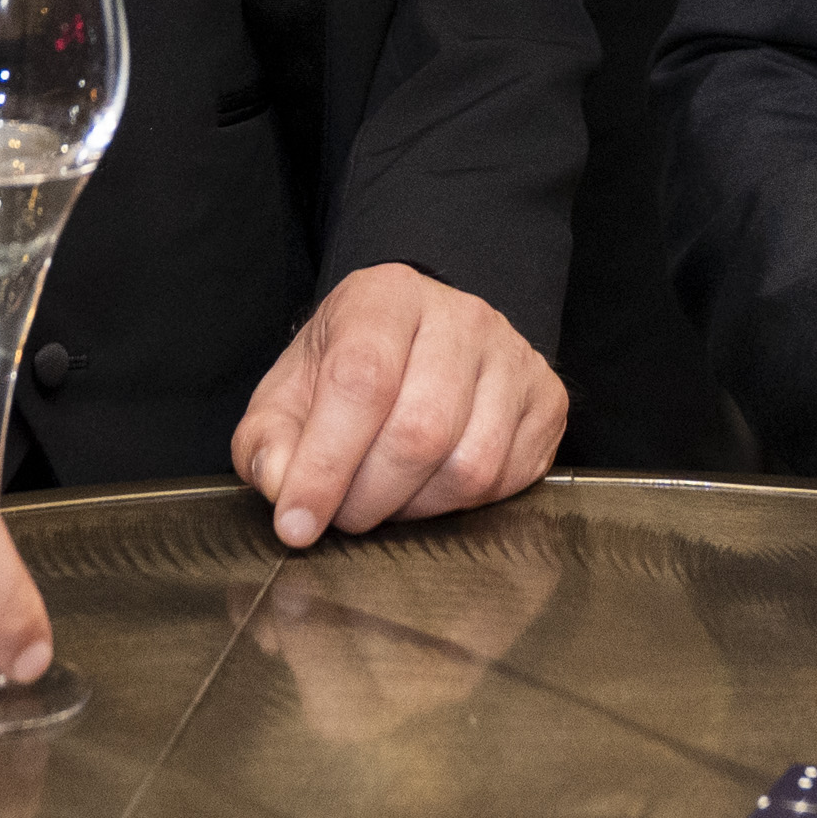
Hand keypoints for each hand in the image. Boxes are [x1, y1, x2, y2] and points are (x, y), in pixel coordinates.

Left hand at [230, 262, 566, 546]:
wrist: (422, 338)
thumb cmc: (352, 368)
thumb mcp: (291, 391)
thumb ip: (269, 440)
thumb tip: (282, 485)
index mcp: (387, 296)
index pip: (361, 381)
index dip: (325, 463)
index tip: (298, 521)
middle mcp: (462, 316)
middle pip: (419, 431)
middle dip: (368, 497)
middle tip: (343, 512)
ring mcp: (514, 356)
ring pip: (469, 465)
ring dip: (416, 508)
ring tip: (387, 496)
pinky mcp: (548, 399)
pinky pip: (508, 479)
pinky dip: (461, 506)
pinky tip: (431, 486)